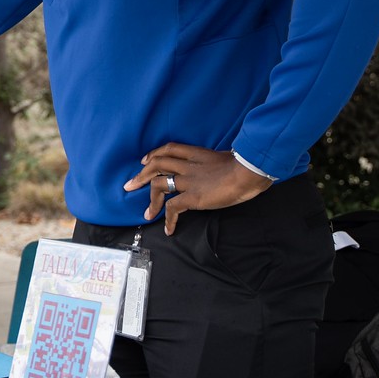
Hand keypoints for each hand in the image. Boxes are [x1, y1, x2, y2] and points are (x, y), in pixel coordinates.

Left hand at [123, 143, 271, 233]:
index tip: (146, 160)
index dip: (155, 153)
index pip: (170, 149)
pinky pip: (173, 208)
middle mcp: (188, 165)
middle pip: (156, 165)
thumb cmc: (245, 165)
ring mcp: (188, 181)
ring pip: (158, 185)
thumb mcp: (228, 158)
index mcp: (197, 154)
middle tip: (130, 185)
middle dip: (140, 175)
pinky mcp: (192, 196)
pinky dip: (168, 219)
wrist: (248, 171)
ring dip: (150, 200)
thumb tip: (223, 167)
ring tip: (147, 213)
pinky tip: (169, 229)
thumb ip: (218, 163)